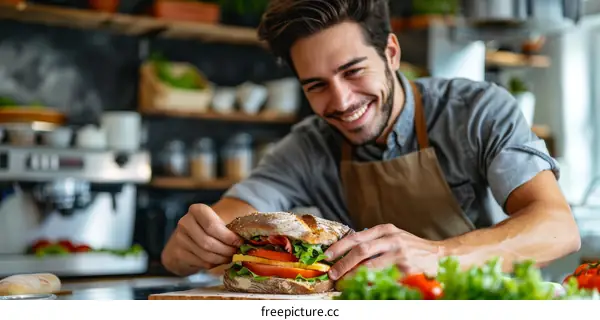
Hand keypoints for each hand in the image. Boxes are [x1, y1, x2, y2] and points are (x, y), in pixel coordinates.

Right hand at [162, 204, 243, 275]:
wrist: (185, 239)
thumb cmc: (207, 228)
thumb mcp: (218, 221)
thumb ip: (232, 225)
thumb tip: (253, 234)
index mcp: (196, 210)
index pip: (212, 225)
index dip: (228, 236)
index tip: (239, 242)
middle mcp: (185, 222)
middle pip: (208, 242)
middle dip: (226, 249)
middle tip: (236, 252)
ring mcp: (180, 239)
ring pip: (205, 254)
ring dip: (221, 258)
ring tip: (230, 257)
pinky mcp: (178, 253)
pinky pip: (201, 262)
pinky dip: (214, 264)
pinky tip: (219, 260)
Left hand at [324, 224, 442, 279]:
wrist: (440, 255)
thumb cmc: (412, 247)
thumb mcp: (393, 237)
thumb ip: (374, 241)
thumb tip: (347, 252)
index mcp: (386, 230)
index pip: (357, 237)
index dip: (340, 247)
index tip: (327, 255)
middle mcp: (392, 239)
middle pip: (361, 250)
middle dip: (343, 262)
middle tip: (332, 273)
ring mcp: (400, 255)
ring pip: (370, 266)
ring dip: (353, 276)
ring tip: (343, 283)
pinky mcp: (407, 270)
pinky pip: (383, 278)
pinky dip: (370, 284)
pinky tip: (361, 288)